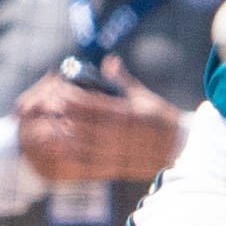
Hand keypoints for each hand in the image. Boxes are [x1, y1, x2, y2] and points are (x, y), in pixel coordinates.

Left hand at [15, 60, 185, 183]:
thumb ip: (123, 80)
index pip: (96, 105)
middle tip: (48, 108)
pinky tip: (60, 152)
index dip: (75, 99)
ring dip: (65, 138)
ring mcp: (119, 151)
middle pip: (86, 125)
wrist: (178, 149)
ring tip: (48, 130)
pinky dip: (74, 158)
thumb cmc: (161, 118)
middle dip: (65, 117)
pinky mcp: (117, 165)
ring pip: (85, 145)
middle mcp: (123, 133)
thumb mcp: (144, 97)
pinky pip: (91, 163)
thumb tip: (109, 61)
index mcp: (129, 113)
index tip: (59, 91)